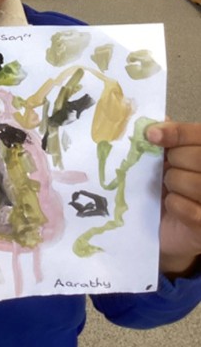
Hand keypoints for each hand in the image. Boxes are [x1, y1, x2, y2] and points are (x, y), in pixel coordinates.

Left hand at [147, 122, 200, 276]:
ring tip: (172, 188)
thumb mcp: (171, 157)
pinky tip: (172, 205)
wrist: (174, 227)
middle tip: (167, 168)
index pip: (199, 134)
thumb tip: (154, 120)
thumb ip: (168, 137)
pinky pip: (185, 208)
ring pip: (190, 182)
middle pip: (196, 157)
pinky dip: (173, 205)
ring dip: (172, 184)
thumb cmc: (174, 185)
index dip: (176, 133)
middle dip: (173, 161)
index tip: (151, 135)